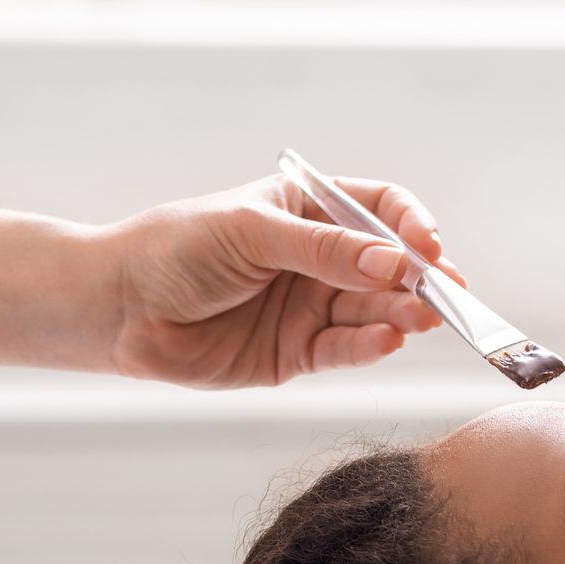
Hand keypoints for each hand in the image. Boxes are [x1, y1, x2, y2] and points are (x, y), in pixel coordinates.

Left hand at [103, 171, 469, 388]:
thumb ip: (324, 251)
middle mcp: (318, 259)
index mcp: (308, 211)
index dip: (410, 226)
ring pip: (375, 310)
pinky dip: (370, 346)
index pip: (379, 210)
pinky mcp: (300, 353)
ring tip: (421, 318)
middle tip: (445, 294)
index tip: (428, 246)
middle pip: (389, 267)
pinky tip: (388, 340)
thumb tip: (393, 263)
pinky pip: (347, 349)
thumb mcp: (251, 232)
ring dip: (403, 313)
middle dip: (420, 279)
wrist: (119, 308)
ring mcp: (312, 307)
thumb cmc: (173, 251)